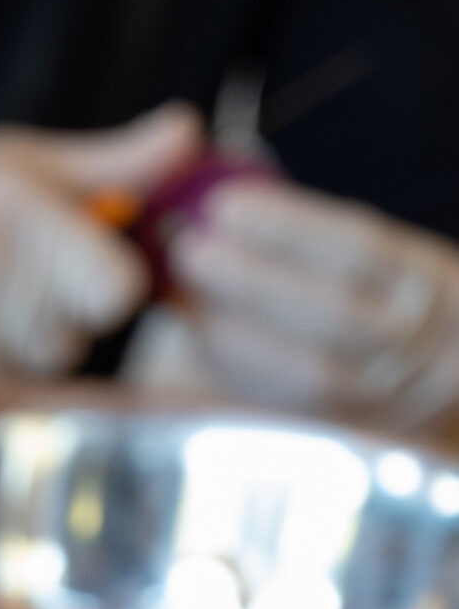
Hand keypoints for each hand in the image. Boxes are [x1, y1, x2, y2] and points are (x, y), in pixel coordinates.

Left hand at [138, 176, 458, 427]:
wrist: (416, 377)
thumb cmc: (372, 295)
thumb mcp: (367, 255)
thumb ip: (303, 226)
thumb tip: (235, 174)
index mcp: (427, 282)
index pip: (360, 247)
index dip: (289, 226)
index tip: (223, 205)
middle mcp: (418, 344)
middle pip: (331, 313)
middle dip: (252, 281)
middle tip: (187, 251)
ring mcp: (384, 396)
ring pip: (305, 369)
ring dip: (233, 329)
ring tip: (181, 292)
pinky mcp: (346, 434)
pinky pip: (285, 404)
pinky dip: (238, 369)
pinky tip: (197, 337)